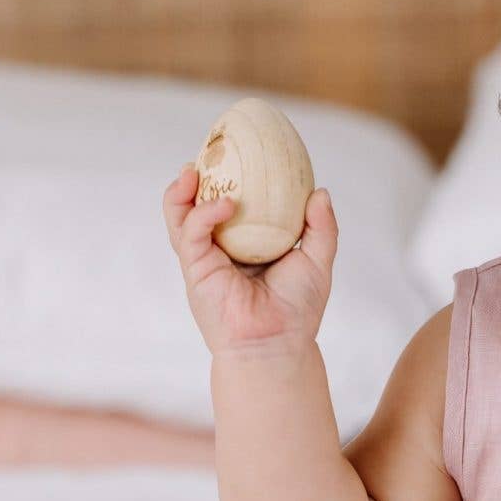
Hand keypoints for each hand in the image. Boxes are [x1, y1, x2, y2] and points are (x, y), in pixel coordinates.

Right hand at [161, 163, 338, 357]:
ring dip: (180, 193)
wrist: (278, 345)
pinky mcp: (195, 271)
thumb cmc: (297, 311)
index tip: (235, 155)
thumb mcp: (317, 262)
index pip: (226, 209)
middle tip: (204, 155)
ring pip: (180, 219)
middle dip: (192, 182)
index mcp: (244, 247)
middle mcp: (219, 252)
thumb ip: (320, 228)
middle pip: (194, 209)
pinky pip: (191, 234)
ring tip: (191, 170)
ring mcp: (204, 261)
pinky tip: (224, 204)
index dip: (225, 182)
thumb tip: (320, 191)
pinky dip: (203, 214)